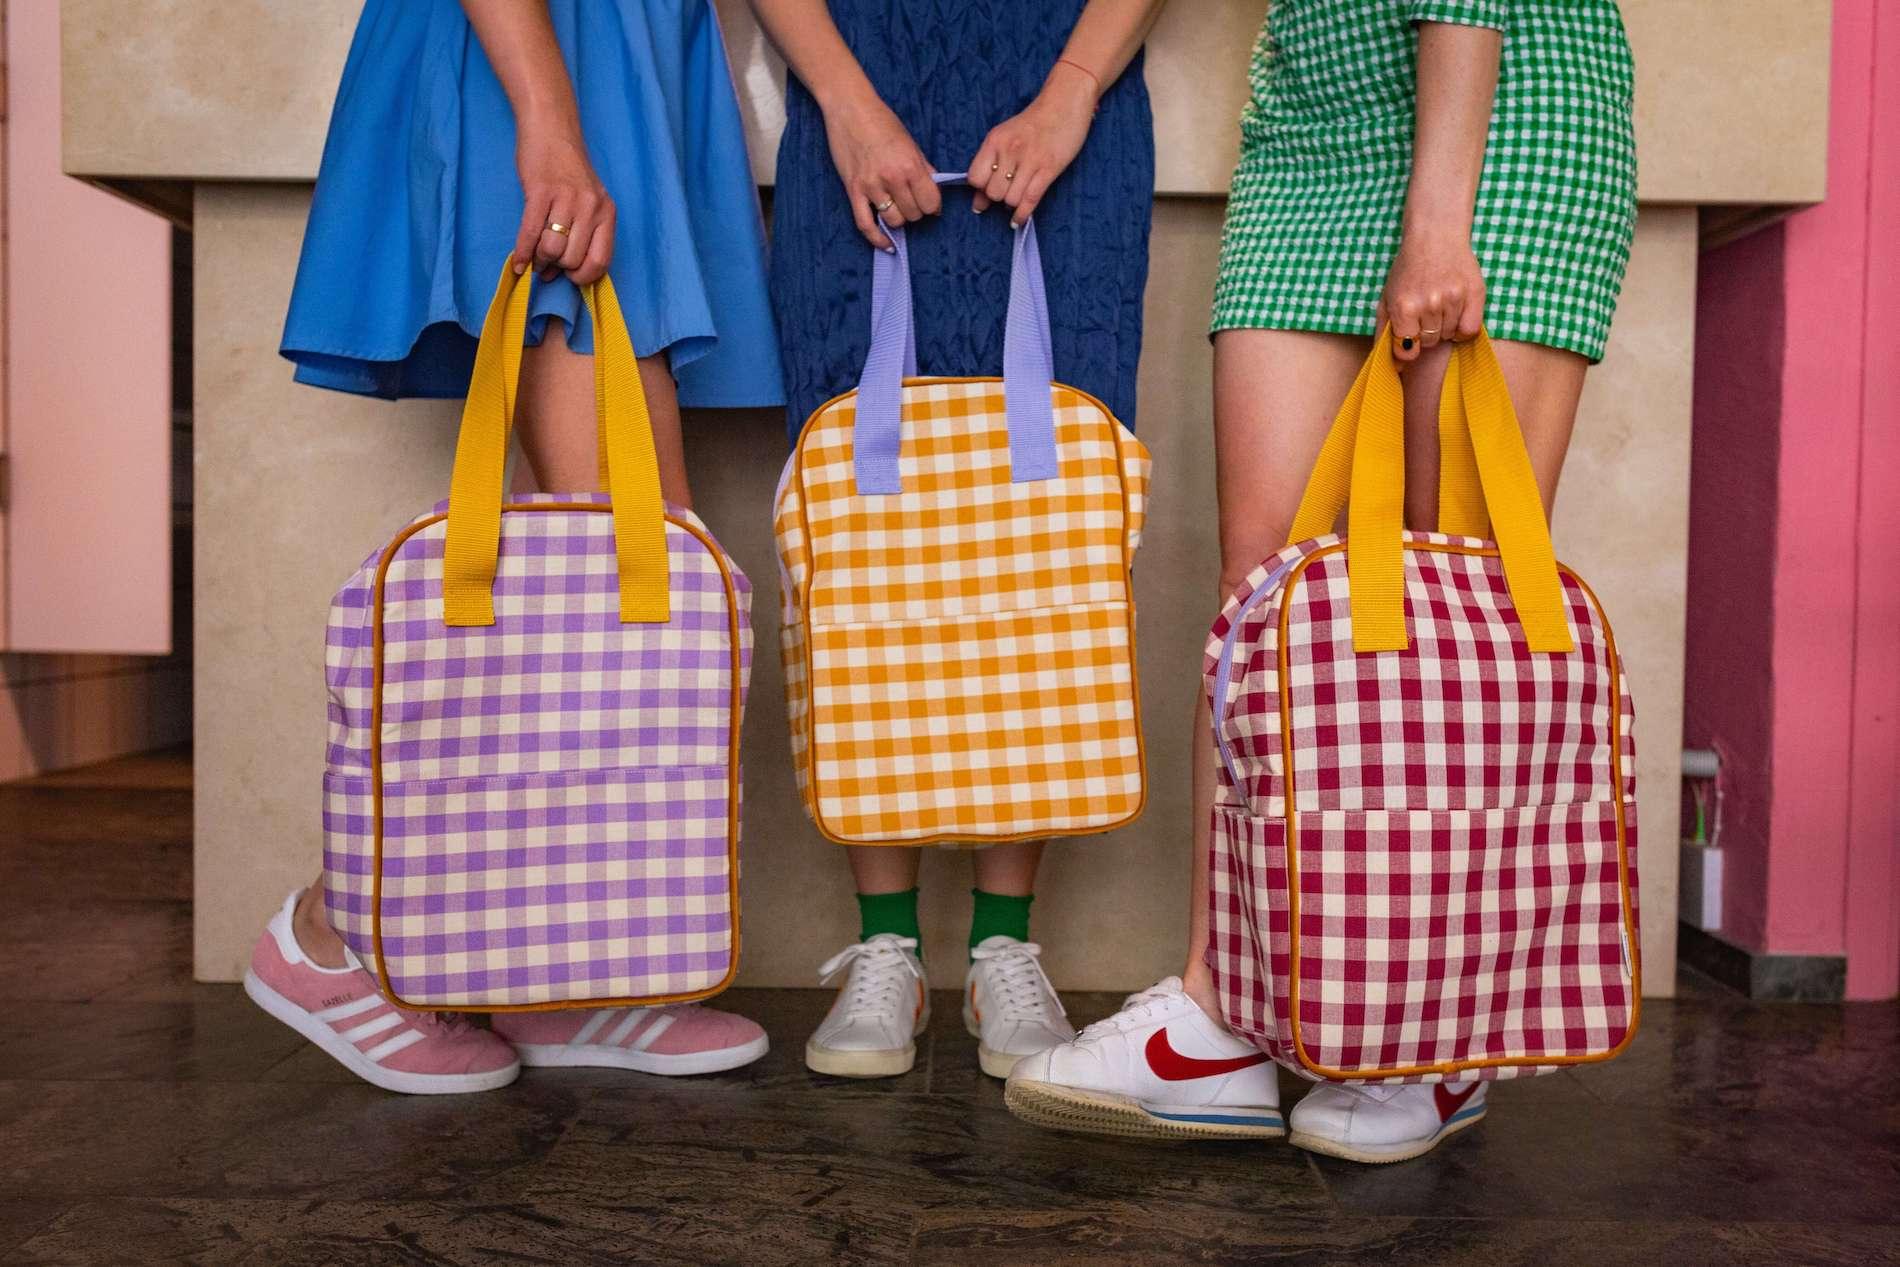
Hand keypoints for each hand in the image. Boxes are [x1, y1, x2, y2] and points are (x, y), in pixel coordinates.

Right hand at [511, 121, 614, 285]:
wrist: (551, 131)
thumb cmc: (569, 170)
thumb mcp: (589, 201)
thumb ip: (583, 234)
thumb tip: (561, 272)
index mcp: (607, 213)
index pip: (601, 261)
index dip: (582, 277)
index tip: (570, 277)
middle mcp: (591, 207)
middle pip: (572, 259)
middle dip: (557, 267)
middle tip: (548, 264)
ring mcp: (566, 199)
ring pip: (552, 249)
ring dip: (540, 259)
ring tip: (535, 257)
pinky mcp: (540, 191)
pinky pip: (530, 233)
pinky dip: (522, 253)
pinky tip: (518, 263)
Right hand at [822, 92, 939, 250]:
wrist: (850, 108)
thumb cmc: (882, 122)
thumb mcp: (910, 143)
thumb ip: (924, 169)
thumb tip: (936, 190)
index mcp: (910, 166)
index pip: (930, 203)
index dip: (933, 206)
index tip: (930, 204)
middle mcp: (892, 179)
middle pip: (913, 215)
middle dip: (916, 212)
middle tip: (911, 201)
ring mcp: (871, 186)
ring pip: (894, 221)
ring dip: (899, 219)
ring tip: (898, 208)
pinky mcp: (853, 190)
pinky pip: (865, 225)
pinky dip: (877, 239)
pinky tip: (887, 245)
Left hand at [967, 64, 1095, 225]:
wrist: (1064, 103)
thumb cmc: (1033, 123)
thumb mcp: (1005, 136)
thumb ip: (990, 165)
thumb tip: (978, 204)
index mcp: (994, 141)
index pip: (975, 178)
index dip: (979, 189)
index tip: (987, 188)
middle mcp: (1009, 150)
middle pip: (993, 192)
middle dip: (998, 197)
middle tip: (1008, 190)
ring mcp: (1030, 160)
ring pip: (1010, 200)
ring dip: (1012, 204)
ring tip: (1018, 197)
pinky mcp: (1049, 168)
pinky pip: (1030, 200)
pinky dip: (1022, 215)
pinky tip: (1019, 220)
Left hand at [1376, 229, 1484, 363]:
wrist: (1435, 237)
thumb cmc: (1408, 270)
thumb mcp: (1387, 298)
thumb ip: (1385, 332)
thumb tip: (1396, 365)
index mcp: (1403, 306)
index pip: (1406, 350)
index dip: (1408, 346)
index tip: (1410, 335)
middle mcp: (1428, 304)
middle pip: (1429, 343)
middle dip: (1426, 333)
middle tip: (1425, 311)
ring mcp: (1453, 299)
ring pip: (1449, 337)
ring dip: (1444, 327)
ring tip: (1440, 304)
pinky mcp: (1474, 294)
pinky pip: (1469, 331)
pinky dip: (1463, 329)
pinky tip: (1456, 314)